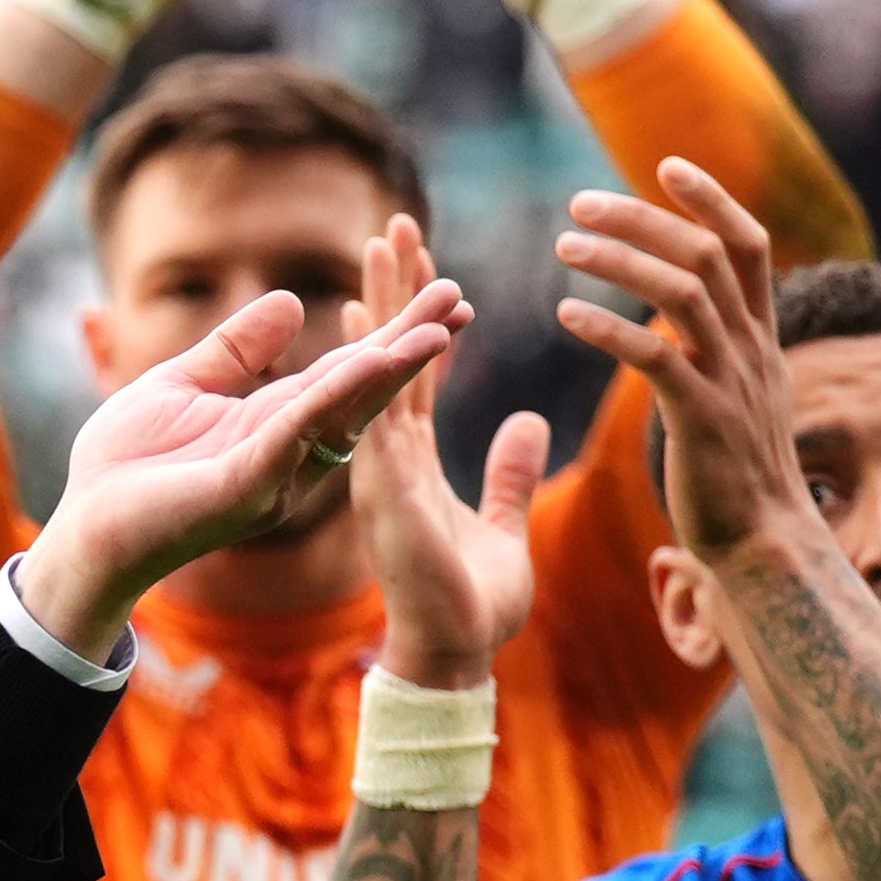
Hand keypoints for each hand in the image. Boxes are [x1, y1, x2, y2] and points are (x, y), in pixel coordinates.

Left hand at [22, 277, 471, 658]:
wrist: (83, 528)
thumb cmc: (126, 465)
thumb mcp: (184, 386)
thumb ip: (237, 349)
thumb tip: (291, 301)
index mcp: (277, 424)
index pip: (345, 373)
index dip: (388, 336)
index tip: (433, 295)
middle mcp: (290, 452)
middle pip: (363, 392)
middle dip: (410, 348)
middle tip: (461, 300)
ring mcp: (274, 472)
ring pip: (346, 412)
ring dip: (392, 370)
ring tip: (440, 329)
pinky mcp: (247, 487)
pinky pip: (301, 433)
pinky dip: (339, 394)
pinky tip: (373, 362)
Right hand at [348, 209, 547, 688]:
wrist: (456, 657)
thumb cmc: (473, 605)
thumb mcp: (504, 525)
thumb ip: (506, 473)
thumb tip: (522, 422)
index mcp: (411, 463)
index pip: (411, 373)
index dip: (416, 316)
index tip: (418, 261)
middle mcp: (386, 459)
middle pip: (385, 357)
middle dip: (390, 289)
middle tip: (394, 223)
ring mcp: (377, 473)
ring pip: (373, 373)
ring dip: (376, 308)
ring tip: (380, 245)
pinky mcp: (380, 492)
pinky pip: (372, 417)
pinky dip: (365, 369)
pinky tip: (358, 322)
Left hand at [556, 160, 799, 563]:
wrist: (764, 547)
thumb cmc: (736, 478)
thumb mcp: (741, 397)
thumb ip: (724, 349)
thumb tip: (704, 316)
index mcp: (762, 338)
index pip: (749, 245)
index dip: (711, 199)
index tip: (665, 165)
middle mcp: (753, 349)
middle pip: (709, 254)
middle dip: (645, 218)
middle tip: (579, 204)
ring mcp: (732, 382)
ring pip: (686, 294)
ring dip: (621, 261)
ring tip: (563, 247)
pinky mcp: (703, 420)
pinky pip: (658, 358)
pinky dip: (611, 328)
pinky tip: (566, 313)